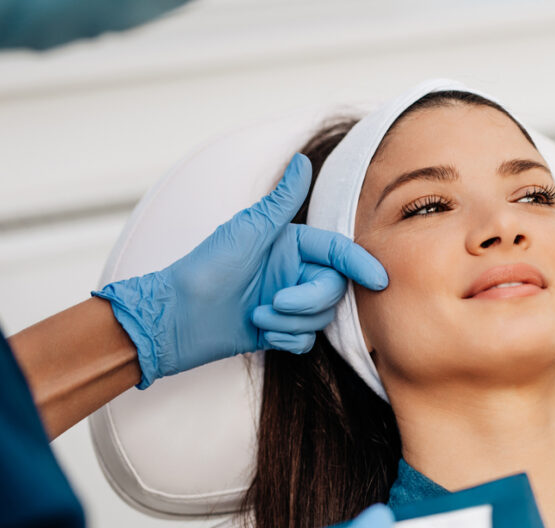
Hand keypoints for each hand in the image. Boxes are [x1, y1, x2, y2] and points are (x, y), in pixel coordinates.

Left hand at [94, 154, 386, 387]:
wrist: (176, 318)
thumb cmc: (206, 269)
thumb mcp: (248, 231)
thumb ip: (281, 200)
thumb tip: (302, 160)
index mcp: (292, 244)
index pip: (338, 252)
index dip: (360, 265)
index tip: (378, 281)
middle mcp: (294, 271)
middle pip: (333, 289)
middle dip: (308, 301)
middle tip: (275, 303)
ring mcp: (289, 302)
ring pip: (321, 317)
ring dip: (292, 322)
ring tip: (259, 317)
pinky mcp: (281, 330)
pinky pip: (306, 339)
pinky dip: (287, 339)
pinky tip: (262, 334)